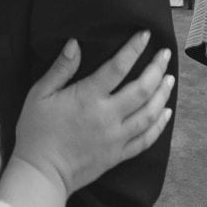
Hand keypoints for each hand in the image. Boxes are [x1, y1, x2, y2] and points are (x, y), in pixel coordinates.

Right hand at [4, 31, 174, 200]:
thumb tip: (75, 43)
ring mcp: (116, 137)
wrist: (41, 172)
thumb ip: (60, 68)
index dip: (134, 48)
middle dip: (157, 68)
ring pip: (149, 113)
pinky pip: (146, 139)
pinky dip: (159, 126)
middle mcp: (107, 116)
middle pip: (142, 89)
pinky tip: (166, 113)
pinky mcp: (118, 154)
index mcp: (88, 98)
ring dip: (163, 94)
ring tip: (170, 78)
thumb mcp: (40, 94)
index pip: (117, 67)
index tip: (145, 35)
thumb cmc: (36, 131)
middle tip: (165, 54)